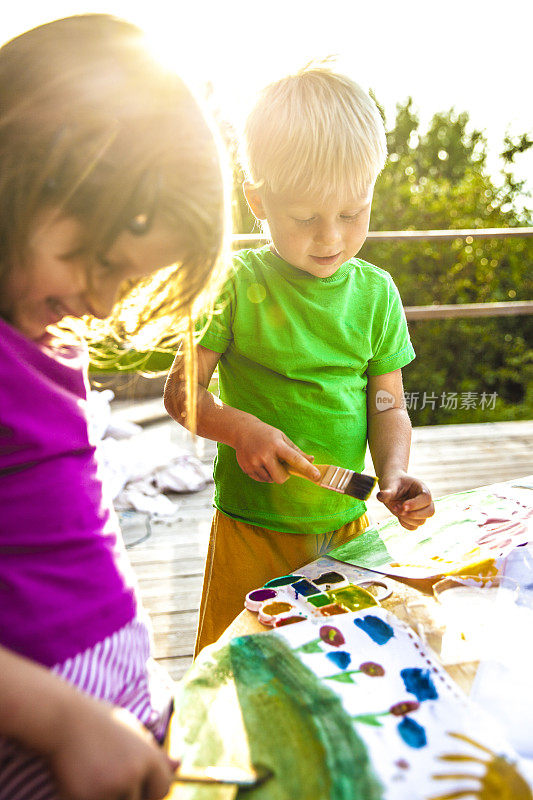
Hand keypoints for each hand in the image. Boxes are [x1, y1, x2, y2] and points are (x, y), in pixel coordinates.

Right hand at [47, 695, 173, 799]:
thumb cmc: (97, 722)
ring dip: (108, 795)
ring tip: (95, 773)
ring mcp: (111, 787)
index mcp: (148, 755)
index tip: (140, 787)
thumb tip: (179, 765)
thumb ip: (153, 752)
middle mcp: (134, 772)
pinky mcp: (88, 798)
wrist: (62, 718)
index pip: (164, 788)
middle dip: (130, 795)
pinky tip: (80, 779)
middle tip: (111, 777)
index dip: (153, 791)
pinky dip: (88, 797)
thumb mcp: (130, 730)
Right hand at [233, 417, 319, 483]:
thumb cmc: (267, 434)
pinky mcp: (247, 469)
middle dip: (285, 475)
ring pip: (271, 480)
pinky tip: (260, 462)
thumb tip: (311, 460)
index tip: (317, 476)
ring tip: (268, 460)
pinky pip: (262, 480)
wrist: (242, 430)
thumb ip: (296, 451)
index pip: (295, 459)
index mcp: (277, 445)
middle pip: (281, 477)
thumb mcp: (282, 438)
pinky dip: (264, 474)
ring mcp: (254, 462)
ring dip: (273, 474)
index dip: (307, 468)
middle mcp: (265, 455)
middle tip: (281, 465)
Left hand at [376, 471, 433, 529]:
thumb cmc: (393, 483)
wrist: (392, 486)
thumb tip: (380, 496)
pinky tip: (398, 515)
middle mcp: (424, 501)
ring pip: (421, 521)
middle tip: (398, 509)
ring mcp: (421, 511)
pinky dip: (405, 524)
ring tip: (395, 509)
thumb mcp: (390, 484)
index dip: (415, 504)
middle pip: (430, 512)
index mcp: (422, 489)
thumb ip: (387, 491)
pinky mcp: (414, 518)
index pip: (426, 499)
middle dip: (413, 514)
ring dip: (407, 519)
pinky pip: (413, 527)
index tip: (402, 506)